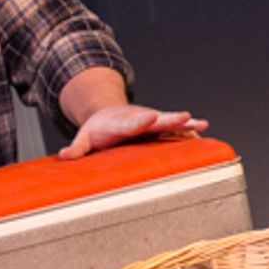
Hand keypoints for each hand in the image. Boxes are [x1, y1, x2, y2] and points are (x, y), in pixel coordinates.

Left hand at [58, 105, 208, 159]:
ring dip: (186, 124)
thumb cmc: (99, 128)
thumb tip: (63, 156)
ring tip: (203, 124)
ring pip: (171, 122)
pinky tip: (204, 135)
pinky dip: (189, 132)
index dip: (140, 121)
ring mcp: (152, 122)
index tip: (150, 118)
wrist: (109, 113)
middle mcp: (141, 119)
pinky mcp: (160, 127)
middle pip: (157, 119)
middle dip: (171, 118)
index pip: (131, 123)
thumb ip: (77, 148)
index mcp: (122, 123)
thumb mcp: (85, 137)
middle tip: (186, 116)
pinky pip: (177, 129)